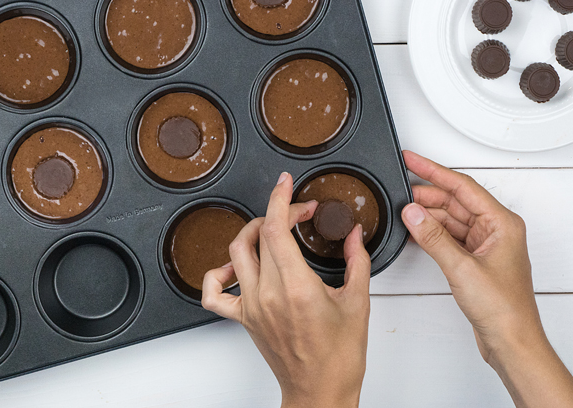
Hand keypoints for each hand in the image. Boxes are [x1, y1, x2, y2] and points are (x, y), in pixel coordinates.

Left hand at [202, 172, 371, 407]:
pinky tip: (235, 266)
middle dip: (280, 213)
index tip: (287, 184)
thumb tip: (353, 234)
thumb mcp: (358, 302)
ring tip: (273, 230)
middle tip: (301, 213)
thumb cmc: (340, 357)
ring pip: (236, 253)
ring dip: (253, 232)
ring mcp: (252, 306)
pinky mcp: (243, 318)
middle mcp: (268, 294)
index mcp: (297, 287)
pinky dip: (218, 273)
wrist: (320, 392)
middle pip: (260, 235)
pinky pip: (214, 293)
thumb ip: (356, 260)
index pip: (277, 230)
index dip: (281, 200)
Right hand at [401, 150, 572, 407]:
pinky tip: (416, 230)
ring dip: (428, 215)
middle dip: (427, 194)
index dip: (433, 170)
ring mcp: (486, 245)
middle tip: (400, 188)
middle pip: (456, 200)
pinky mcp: (476, 260)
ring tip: (403, 209)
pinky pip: (450, 236)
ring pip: (451, 219)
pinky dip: (432, 233)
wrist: (512, 342)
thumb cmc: (504, 309)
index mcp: (502, 223)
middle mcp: (496, 230)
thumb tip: (413, 212)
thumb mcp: (462, 268)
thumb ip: (434, 238)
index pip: (462, 186)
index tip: (412, 159)